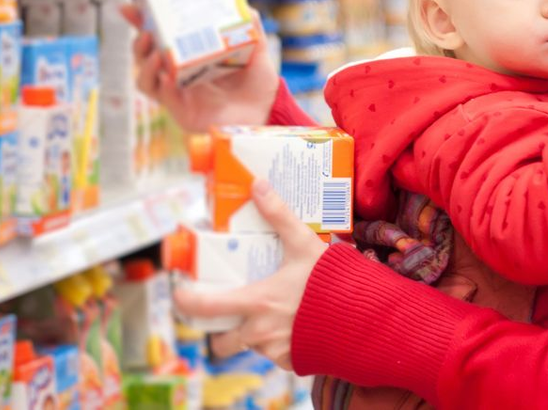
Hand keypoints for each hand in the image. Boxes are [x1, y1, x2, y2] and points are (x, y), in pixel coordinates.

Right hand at [121, 4, 279, 133]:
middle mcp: (179, 74)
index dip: (142, 23)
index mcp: (189, 55)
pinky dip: (162, 88)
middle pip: (145, 57)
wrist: (268, 111)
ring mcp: (179, 94)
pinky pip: (165, 100)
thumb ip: (251, 27)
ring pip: (146, 80)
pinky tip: (168, 79)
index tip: (130, 7)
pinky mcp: (184, 112)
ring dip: (146, 66)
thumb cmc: (257, 82)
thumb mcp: (256, 49)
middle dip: (139, 43)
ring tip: (156, 54)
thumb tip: (244, 4)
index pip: (159, 36)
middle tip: (147, 32)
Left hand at [173, 180, 326, 367]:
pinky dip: (279, 344)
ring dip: (253, 334)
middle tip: (230, 311)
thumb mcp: (305, 243)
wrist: (366, 317)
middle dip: (220, 332)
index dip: (186, 302)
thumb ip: (279, 215)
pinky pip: (276, 356)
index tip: (182, 294)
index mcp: (257, 302)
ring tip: (269, 314)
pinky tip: (293, 325)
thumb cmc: (334, 281)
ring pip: (251, 348)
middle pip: (222, 343)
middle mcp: (261, 333)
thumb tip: (258, 185)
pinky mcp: (294, 362)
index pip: (206, 308)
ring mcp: (277, 351)